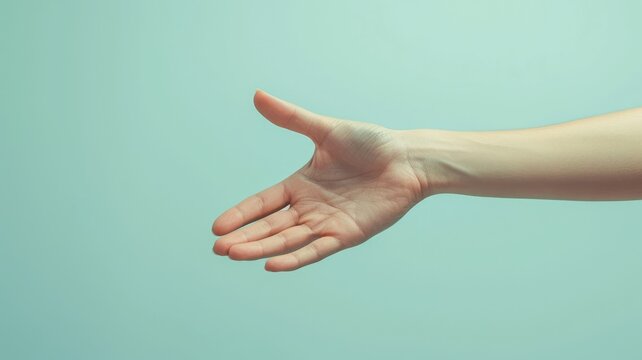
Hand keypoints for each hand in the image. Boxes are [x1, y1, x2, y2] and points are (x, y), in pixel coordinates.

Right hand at [212, 90, 424, 270]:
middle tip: (218, 248)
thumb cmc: (371, 143)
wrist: (408, 159)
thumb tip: (257, 95)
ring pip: (287, 240)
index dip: (241, 215)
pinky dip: (295, 258)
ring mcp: (326, 223)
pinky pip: (316, 249)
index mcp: (300, 184)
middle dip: (244, 237)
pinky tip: (272, 264)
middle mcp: (309, 207)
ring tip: (235, 255)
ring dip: (261, 248)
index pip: (262, 203)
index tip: (217, 227)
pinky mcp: (346, 235)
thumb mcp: (325, 130)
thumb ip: (291, 117)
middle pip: (270, 226)